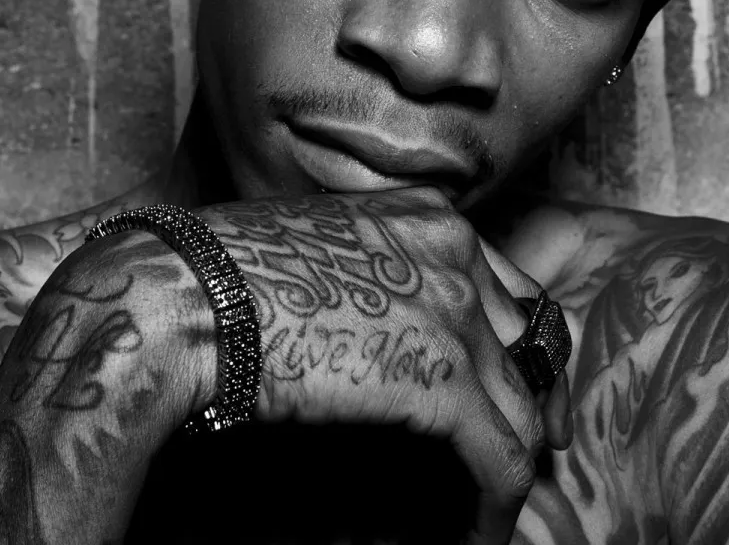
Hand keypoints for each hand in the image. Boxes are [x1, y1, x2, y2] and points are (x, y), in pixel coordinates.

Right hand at [199, 187, 572, 544]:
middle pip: (534, 343)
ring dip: (514, 468)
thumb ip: (372, 268)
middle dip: (539, 405)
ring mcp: (456, 311)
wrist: (189, 291)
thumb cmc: (222, 269)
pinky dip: (496, 508)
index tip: (526, 393)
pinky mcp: (445, 378)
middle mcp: (455, 250)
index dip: (524, 350)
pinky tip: (479, 536)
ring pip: (523, 408)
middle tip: (537, 451)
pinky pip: (502, 458)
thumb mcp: (321, 243)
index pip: (511, 287)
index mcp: (428, 215)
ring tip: (490, 509)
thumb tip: (386, 329)